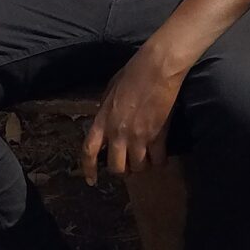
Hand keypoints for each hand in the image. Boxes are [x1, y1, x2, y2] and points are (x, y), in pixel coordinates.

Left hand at [81, 50, 185, 182]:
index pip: (89, 151)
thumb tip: (106, 125)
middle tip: (129, 165)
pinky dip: (160, 161)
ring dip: (142, 166)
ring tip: (147, 158)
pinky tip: (161, 157)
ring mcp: (138, 136)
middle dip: (123, 170)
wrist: (156, 68)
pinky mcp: (158, 136)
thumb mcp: (109, 92)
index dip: (88, 169)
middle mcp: (118, 133)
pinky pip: (158, 160)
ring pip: (138, 167)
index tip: (92, 181)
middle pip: (116, 167)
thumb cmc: (132, 73)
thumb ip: (105, 112)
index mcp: (102, 120)